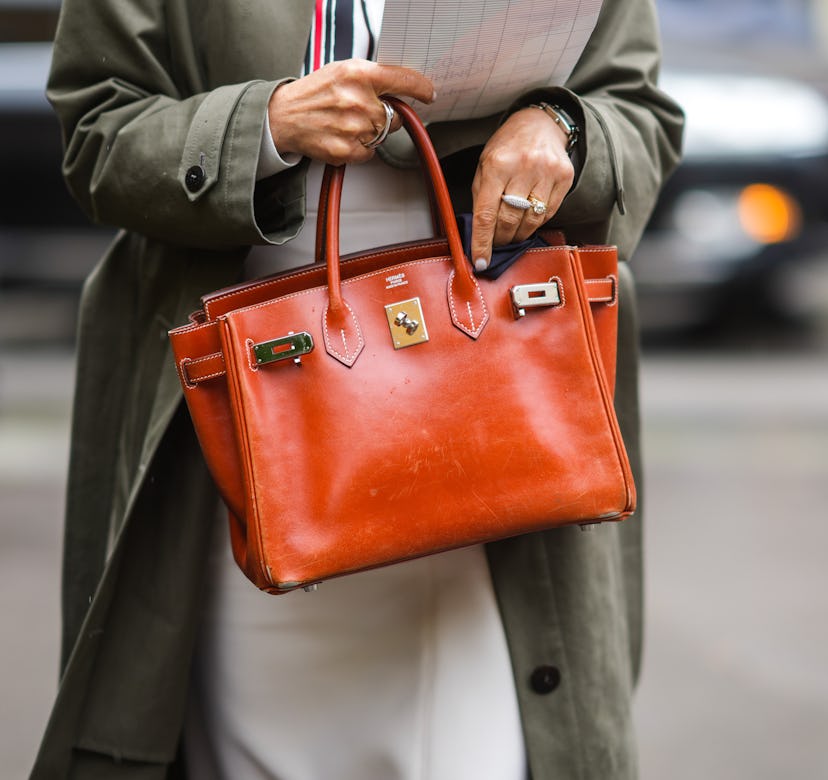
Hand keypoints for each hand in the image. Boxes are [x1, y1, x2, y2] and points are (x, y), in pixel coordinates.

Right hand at [268, 60, 434, 165]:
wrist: (284, 116)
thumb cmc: (314, 93)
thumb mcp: (342, 72)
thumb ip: (372, 79)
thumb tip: (400, 89)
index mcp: (358, 75)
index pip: (403, 80)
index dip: (420, 88)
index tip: (429, 93)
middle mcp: (357, 101)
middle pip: (395, 116)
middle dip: (385, 116)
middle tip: (362, 112)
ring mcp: (353, 128)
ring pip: (382, 136)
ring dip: (371, 133)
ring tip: (347, 123)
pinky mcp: (346, 150)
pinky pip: (369, 153)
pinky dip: (360, 148)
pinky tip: (342, 136)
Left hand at [470, 107, 573, 269]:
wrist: (540, 123)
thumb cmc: (507, 147)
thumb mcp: (485, 164)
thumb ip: (481, 197)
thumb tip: (478, 234)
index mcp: (497, 164)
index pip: (487, 214)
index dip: (482, 243)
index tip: (480, 262)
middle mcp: (524, 167)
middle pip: (509, 221)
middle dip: (500, 239)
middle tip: (496, 243)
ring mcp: (547, 172)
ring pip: (530, 222)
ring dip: (518, 235)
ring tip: (511, 233)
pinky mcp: (564, 177)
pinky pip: (548, 213)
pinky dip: (535, 222)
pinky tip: (527, 218)